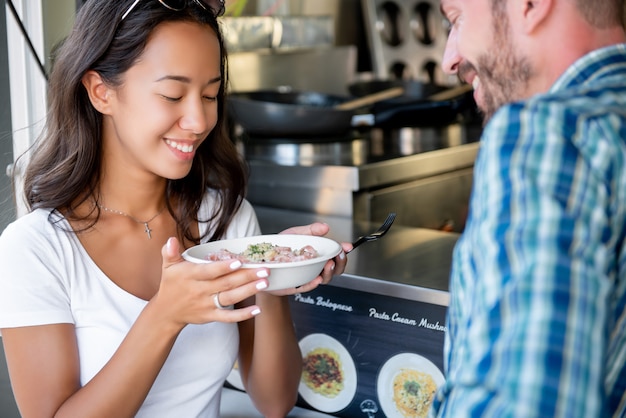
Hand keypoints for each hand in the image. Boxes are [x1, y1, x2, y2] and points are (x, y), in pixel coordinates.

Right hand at [153, 237, 267, 327]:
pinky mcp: (211, 316)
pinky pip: (228, 317)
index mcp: (191, 276)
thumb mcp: (168, 266)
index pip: (209, 272)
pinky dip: (243, 315)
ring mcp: (207, 304)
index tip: (239, 261)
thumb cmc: (171, 284)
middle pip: (226, 283)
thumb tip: (171, 240)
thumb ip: (170, 252)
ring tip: (265, 283)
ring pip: (230, 298)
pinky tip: (257, 309)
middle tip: (264, 269)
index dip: (223, 267)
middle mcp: (200, 291)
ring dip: (248, 291)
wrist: (166, 312)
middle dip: (246, 276)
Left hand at [270, 223, 350, 294]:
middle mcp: (316, 267)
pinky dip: (313, 283)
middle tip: (338, 256)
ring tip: (328, 265)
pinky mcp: (296, 286)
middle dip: (340, 263)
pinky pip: (307, 287)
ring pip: (324, 279)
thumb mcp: (296, 234)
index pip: (336, 255)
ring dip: (329, 273)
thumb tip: (325, 227)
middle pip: (336, 269)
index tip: (347, 246)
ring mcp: (307, 277)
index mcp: (319, 254)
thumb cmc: (280, 247)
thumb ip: (311, 230)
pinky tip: (317, 278)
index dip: (344, 251)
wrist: (262, 260)